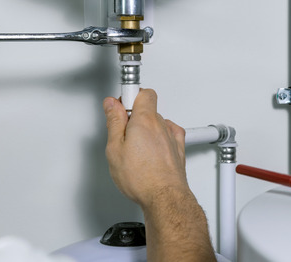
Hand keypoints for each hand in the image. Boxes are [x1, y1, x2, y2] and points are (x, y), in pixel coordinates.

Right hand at [103, 89, 215, 260]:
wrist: (165, 197)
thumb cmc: (142, 177)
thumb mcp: (115, 149)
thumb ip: (114, 122)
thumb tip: (111, 105)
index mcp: (144, 120)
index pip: (141, 92)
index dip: (128, 96)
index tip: (119, 105)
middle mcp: (161, 124)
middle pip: (147, 108)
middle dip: (134, 116)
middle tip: (123, 133)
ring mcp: (172, 136)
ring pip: (157, 123)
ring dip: (147, 130)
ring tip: (135, 149)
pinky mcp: (178, 149)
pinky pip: (168, 135)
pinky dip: (160, 139)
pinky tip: (151, 152)